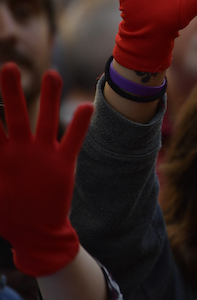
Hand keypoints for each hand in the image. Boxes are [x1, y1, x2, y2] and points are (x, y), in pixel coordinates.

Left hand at [0, 63, 92, 276]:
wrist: (36, 231)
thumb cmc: (7, 216)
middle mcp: (20, 149)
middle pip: (14, 114)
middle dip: (10, 92)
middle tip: (8, 68)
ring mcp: (42, 154)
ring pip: (45, 120)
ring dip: (49, 98)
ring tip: (53, 74)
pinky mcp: (63, 163)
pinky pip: (72, 140)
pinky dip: (79, 125)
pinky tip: (86, 106)